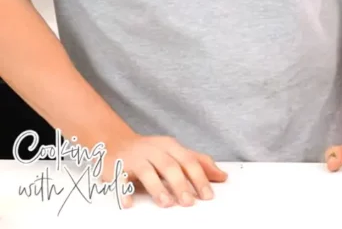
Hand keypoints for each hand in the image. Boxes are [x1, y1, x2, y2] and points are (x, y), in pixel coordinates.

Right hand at [100, 133, 226, 207]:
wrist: (115, 143)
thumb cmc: (150, 152)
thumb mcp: (175, 153)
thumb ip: (198, 163)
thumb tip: (221, 176)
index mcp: (170, 146)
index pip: (189, 161)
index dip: (199, 178)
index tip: (207, 195)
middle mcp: (153, 150)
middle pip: (170, 166)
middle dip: (181, 184)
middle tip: (189, 202)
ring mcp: (135, 158)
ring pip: (148, 171)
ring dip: (158, 188)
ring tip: (167, 203)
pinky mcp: (117, 168)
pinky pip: (121, 179)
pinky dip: (124, 191)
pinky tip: (129, 203)